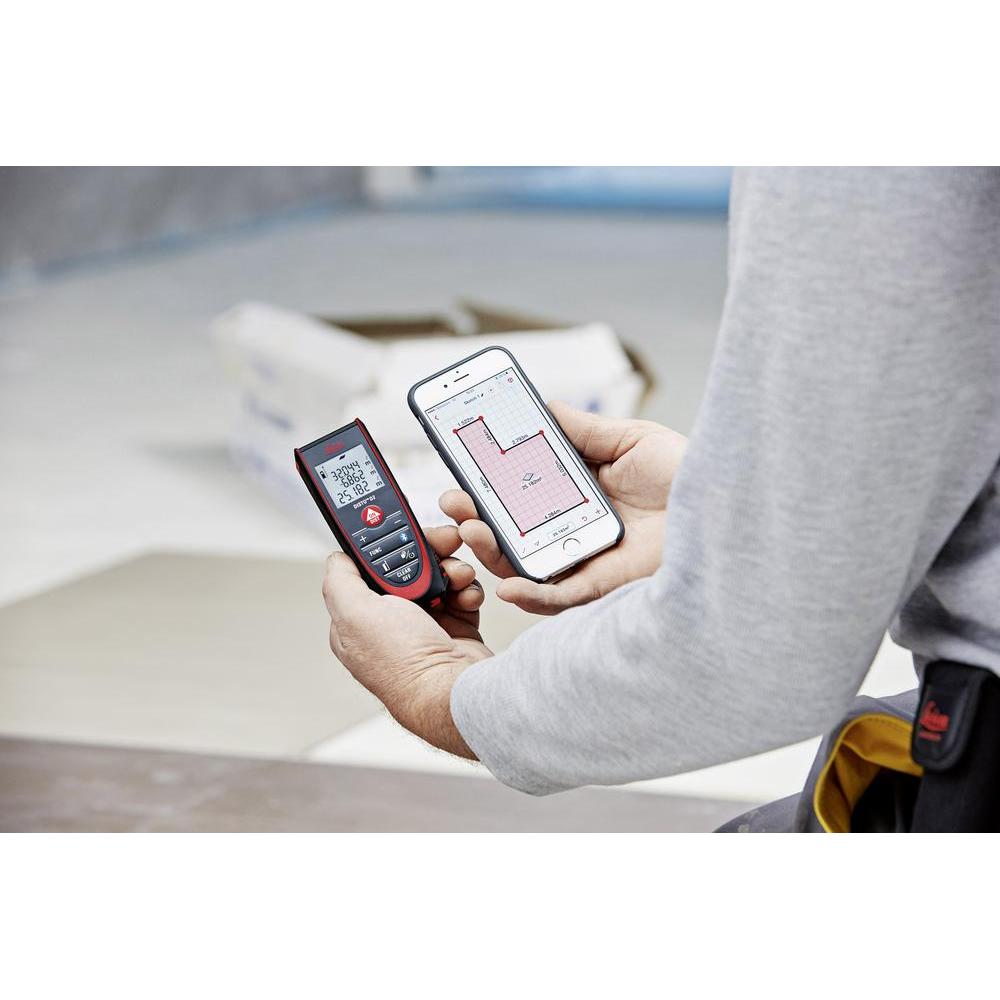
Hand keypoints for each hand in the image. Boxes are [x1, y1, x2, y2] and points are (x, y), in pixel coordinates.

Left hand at [322, 525, 490, 757]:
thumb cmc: (403, 662)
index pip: (368, 568)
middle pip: (407, 567)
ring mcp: (424, 625)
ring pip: (438, 576)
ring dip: (452, 570)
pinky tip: (467, 596)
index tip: (405, 532)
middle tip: (442, 544)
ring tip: (458, 577)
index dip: (387, 547)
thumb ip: (339, 580)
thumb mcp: (354, 613)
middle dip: (428, 553)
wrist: (454, 691)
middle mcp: (390, 622)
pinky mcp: (455, 629)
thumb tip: (338, 556)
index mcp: (359, 618)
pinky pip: (462, 594)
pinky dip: (468, 590)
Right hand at [441, 401, 686, 614]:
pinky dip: (530, 595)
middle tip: (454, 501)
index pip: (523, 492)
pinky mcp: (604, 587)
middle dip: (477, 519)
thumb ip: (584, 429)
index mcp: (580, 496)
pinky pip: (560, 598)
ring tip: (471, 528)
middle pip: (514, 531)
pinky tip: (507, 583)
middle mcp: (576, 530)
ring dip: (491, 552)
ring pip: (526, 565)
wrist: (728, 503)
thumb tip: (543, 405)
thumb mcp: (630, 440)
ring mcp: (586, 560)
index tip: (461, 466)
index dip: (490, 483)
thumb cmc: (687, 474)